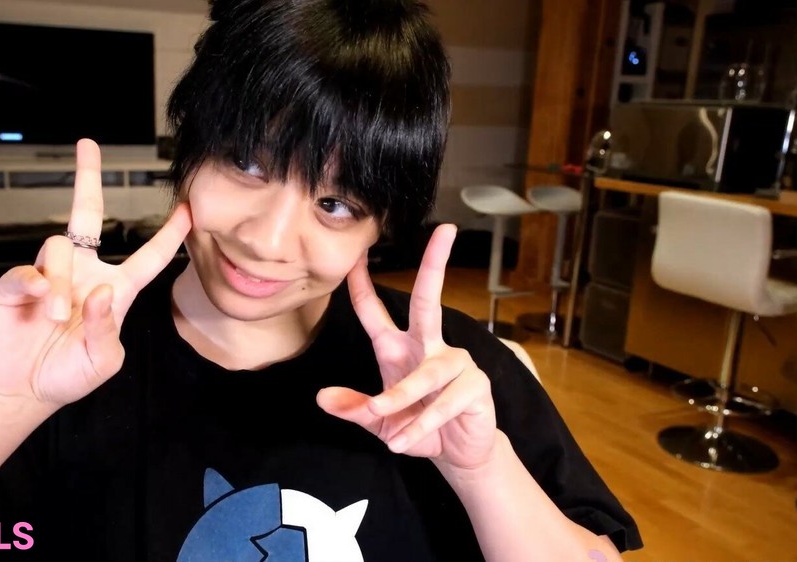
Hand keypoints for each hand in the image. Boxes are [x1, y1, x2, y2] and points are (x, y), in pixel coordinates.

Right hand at [0, 139, 190, 410]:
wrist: (23, 390)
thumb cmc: (68, 374)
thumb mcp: (102, 362)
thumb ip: (106, 330)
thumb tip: (100, 291)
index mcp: (114, 290)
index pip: (148, 256)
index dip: (169, 234)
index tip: (189, 209)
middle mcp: (83, 273)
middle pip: (86, 214)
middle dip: (87, 178)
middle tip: (87, 145)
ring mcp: (48, 276)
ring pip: (59, 246)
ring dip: (61, 282)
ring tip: (55, 317)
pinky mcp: (15, 286)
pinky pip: (24, 271)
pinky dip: (32, 285)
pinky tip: (36, 305)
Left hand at [317, 225, 497, 471]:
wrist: (456, 455)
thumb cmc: (415, 426)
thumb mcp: (378, 421)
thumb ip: (354, 408)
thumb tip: (322, 398)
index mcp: (398, 348)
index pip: (374, 312)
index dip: (362, 284)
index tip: (355, 256)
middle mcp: (428, 346)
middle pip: (429, 300)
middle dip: (435, 264)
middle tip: (445, 230)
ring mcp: (455, 363)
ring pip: (426, 374)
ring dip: (404, 401)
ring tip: (390, 431)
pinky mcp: (474, 386)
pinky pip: (444, 403)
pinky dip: (422, 425)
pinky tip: (405, 442)